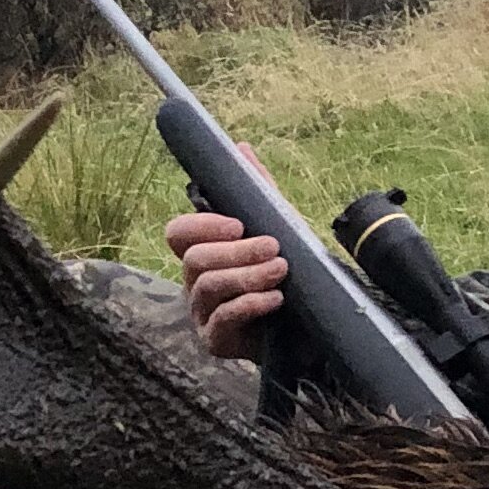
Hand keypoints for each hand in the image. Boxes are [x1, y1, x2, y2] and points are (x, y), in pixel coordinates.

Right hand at [170, 145, 285, 361]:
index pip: (178, 233)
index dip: (201, 226)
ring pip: (207, 286)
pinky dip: (250, 305)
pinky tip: (275, 299)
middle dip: (237, 251)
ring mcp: (201, 313)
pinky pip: (221, 319)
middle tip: (274, 247)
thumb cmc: (288, 274)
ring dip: (247, 274)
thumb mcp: (279, 227)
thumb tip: (241, 148)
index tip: (238, 224)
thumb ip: (258, 191)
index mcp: (204, 252)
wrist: (310, 327)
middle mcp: (195, 282)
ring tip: (281, 270)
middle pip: (195, 259)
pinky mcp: (215, 341)